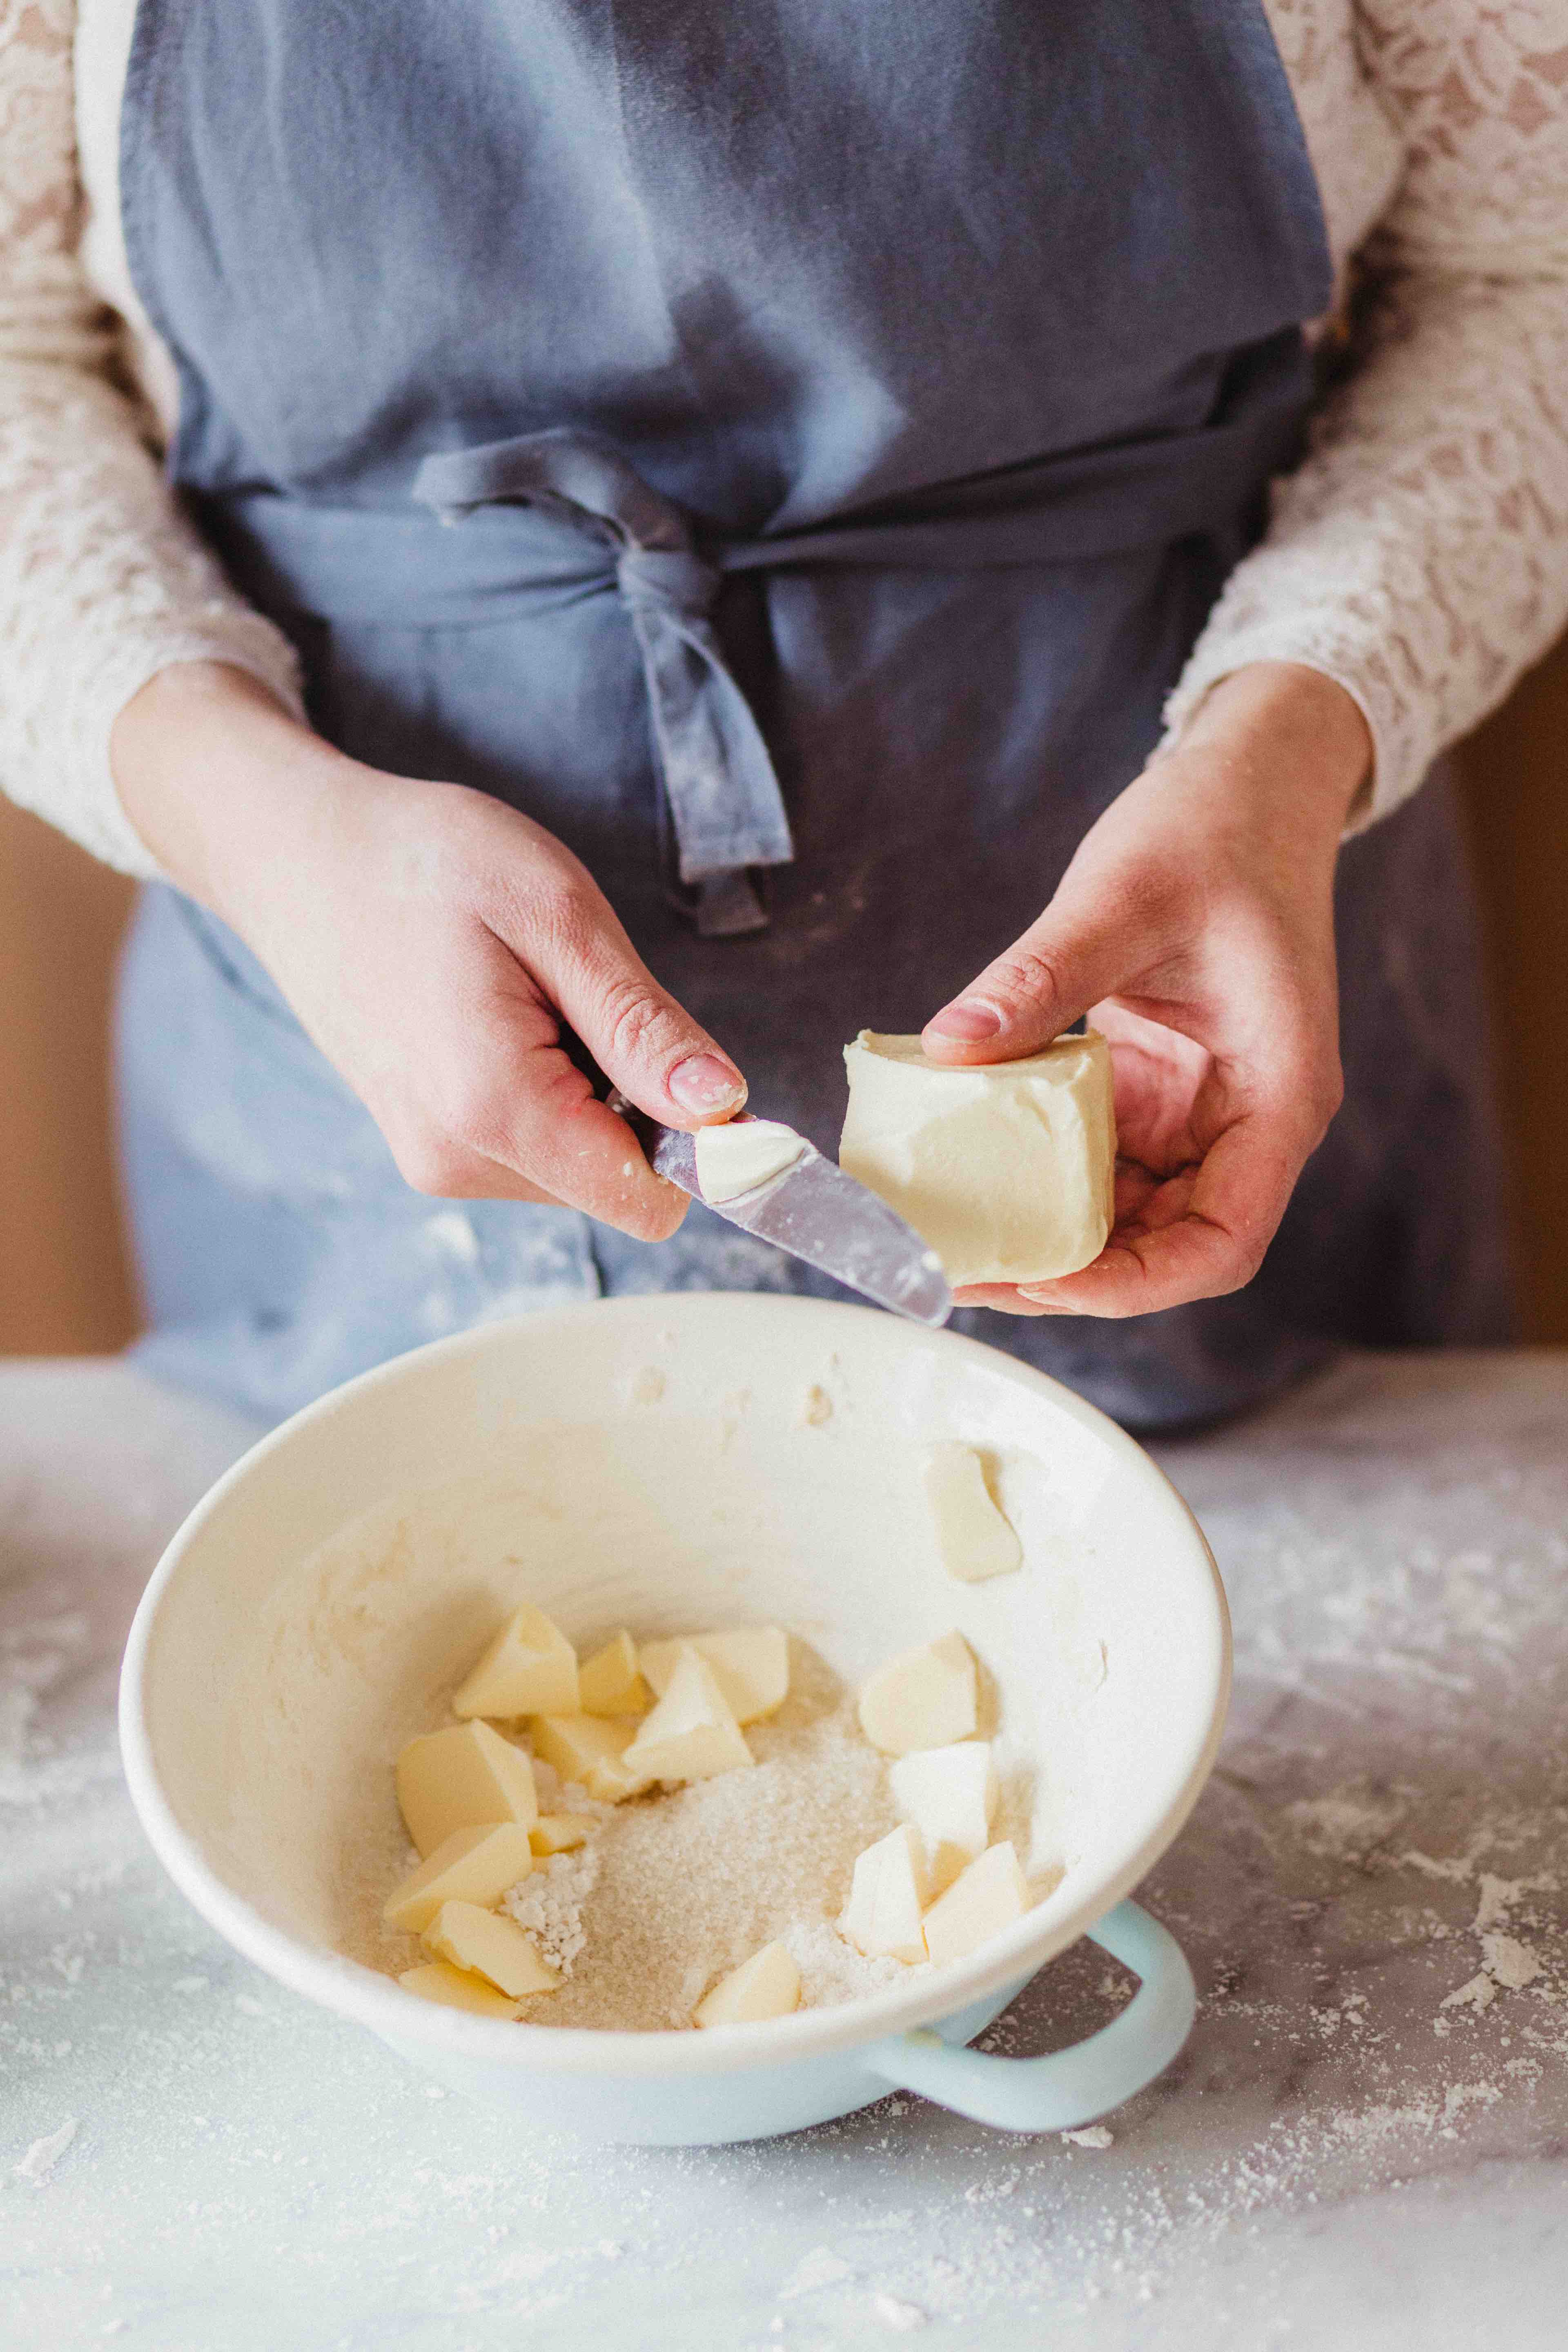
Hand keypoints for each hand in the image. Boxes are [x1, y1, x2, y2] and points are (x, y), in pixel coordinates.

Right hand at [111, 662, 746, 1237]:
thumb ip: (642, 1027)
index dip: (701, 1143)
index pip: (649, 1198)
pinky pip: (533, 1143)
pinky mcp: (426, 1144)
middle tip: (572, 995)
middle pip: (618, 1181)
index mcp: (494, 1108)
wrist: (296, 855)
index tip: (689, 1060)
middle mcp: (456, 1160)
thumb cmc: (424, 861)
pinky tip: (498, 1015)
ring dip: (587, 1088)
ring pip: (579, 1164)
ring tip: (525, 996)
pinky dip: (546, 1087)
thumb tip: (726, 1110)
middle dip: (633, 1100)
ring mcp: (434, 1159)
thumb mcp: (558, 915)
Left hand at [921, 663, 1371, 1316]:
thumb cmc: (1214, 830)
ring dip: (1051, 1234)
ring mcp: (1201, 1109)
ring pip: (1131, 1214)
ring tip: (957, 1240)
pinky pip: (1101, 1159)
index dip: (1132, 1283)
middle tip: (964, 1273)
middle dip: (1073, 1275)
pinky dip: (1043, 1176)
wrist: (1248, 783)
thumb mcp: (1123, 895)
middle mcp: (1248, 1120)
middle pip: (1169, 1247)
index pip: (1221, 1242)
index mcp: (1278, 1097)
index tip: (1039, 1280)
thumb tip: (948, 1047)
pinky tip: (975, 1174)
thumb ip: (1040, 976)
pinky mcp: (1156, 1088)